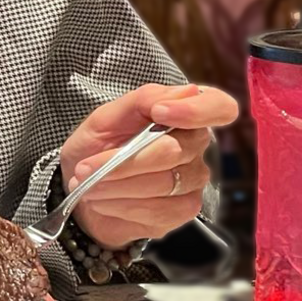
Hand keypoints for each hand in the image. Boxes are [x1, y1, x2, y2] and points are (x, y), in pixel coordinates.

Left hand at [58, 83, 236, 248]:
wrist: (82, 186)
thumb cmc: (97, 145)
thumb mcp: (106, 117)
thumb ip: (143, 100)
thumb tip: (188, 91)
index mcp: (183, 112)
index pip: (219, 106)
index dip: (197, 110)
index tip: (159, 113)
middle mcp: (196, 145)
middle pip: (175, 151)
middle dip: (124, 161)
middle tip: (86, 167)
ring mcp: (193, 179)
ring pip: (163, 183)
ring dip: (117, 185)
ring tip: (88, 183)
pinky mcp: (184, 210)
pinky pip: (159, 210)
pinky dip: (122, 205)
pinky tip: (103, 201)